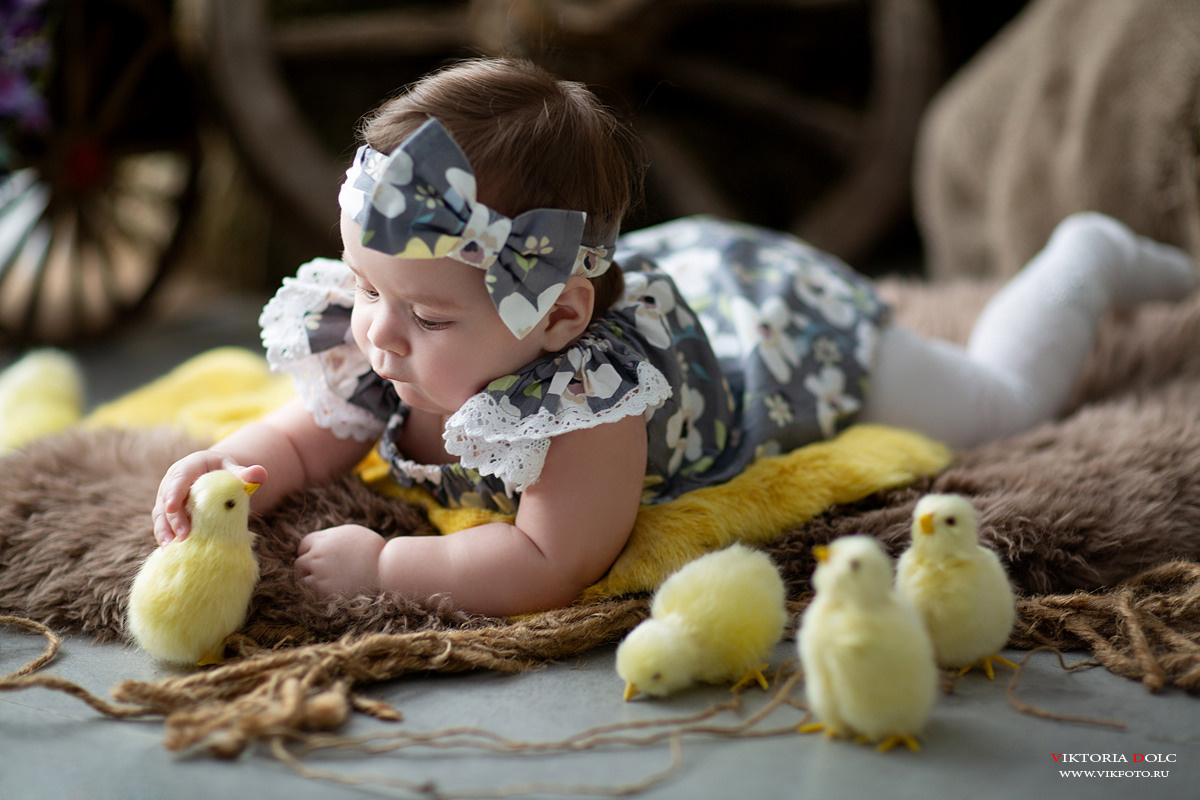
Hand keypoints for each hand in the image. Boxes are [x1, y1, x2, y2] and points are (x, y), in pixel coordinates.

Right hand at [153, 451, 267, 544]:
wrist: (214, 477)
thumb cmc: (224, 473)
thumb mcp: (234, 471)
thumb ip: (246, 473)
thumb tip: (260, 473)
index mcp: (189, 467)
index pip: (180, 478)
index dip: (174, 492)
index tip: (172, 507)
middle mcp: (172, 482)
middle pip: (168, 500)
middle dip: (174, 519)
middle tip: (184, 536)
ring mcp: (167, 498)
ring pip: (161, 515)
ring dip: (165, 532)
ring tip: (171, 548)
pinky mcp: (167, 513)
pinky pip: (163, 525)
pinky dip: (166, 537)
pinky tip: (170, 552)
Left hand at [296, 525, 386, 596]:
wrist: (387, 571)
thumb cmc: (375, 552)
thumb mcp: (353, 534)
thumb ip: (332, 538)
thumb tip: (319, 543)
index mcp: (326, 538)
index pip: (304, 544)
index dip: (310, 552)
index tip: (317, 559)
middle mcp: (319, 553)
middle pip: (300, 561)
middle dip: (308, 567)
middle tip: (321, 573)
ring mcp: (318, 572)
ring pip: (302, 577)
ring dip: (311, 580)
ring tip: (327, 583)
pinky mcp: (321, 589)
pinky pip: (309, 590)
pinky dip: (316, 591)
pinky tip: (329, 590)